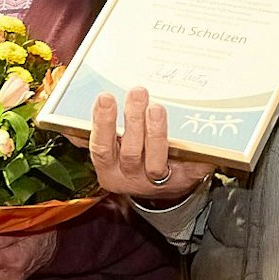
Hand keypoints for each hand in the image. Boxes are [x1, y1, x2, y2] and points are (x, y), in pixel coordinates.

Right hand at [85, 88, 214, 201]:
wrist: (159, 188)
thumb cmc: (131, 156)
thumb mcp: (111, 148)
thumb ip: (96, 131)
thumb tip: (78, 112)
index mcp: (108, 169)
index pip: (101, 147)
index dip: (102, 123)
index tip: (105, 97)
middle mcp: (129, 178)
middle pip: (131, 152)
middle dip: (133, 120)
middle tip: (138, 92)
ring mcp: (155, 183)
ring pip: (155, 162)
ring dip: (156, 133)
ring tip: (157, 108)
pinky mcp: (181, 182)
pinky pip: (189, 169)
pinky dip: (195, 155)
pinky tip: (200, 139)